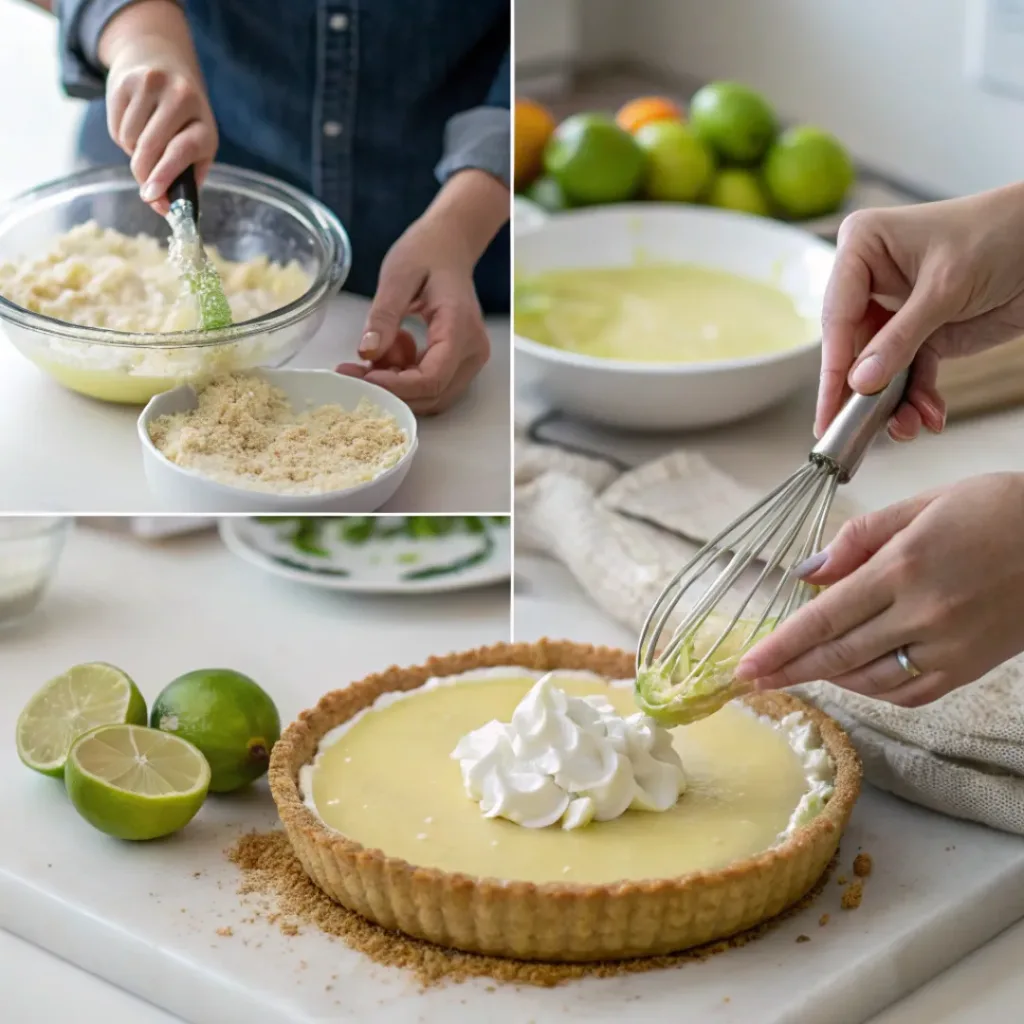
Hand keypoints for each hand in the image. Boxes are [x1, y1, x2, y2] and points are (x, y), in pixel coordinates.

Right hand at [99, 0, 216, 214]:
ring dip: (133, 153)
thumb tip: (163, 207)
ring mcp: (151, 85)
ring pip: (130, 140)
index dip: (164, 176)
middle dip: (144, 174)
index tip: (151, 196)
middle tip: (146, 189)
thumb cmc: (184, 120)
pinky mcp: (126, 81)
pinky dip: (122, 137)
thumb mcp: (197, 145)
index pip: (180, 151)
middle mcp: (180, 98)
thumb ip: (185, 177)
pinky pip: (116, 127)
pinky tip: (135, 126)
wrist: (162, 63)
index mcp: (204, 121)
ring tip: (146, 143)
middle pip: (150, 148)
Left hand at [336, 169, 507, 414]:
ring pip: (431, 395)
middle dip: (391, 390)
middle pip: (433, 395)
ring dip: (397, 385)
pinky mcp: (460, 362)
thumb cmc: (427, 253)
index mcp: (460, 328)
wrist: (450, 245)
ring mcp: (469, 359)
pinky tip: (393, 348)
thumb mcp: (397, 276)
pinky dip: (405, 377)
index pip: (432, 378)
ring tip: (374, 355)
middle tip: (353, 372)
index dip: (397, 386)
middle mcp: (473, 351)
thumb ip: (383, 316)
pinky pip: (431, 384)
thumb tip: (367, 353)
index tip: (363, 377)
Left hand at [733, 473, 1023, 705]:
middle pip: (838, 654)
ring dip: (826, 677)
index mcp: (904, 568)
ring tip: (795, 671)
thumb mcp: (921, 505)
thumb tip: (807, 572)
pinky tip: (850, 675)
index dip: (781, 646)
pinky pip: (908, 692)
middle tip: (750, 681)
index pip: (824, 617)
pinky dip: (871, 688)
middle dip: (788, 670)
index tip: (747, 665)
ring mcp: (949, 646)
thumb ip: (858, 540)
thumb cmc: (997, 510)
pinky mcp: (970, 667)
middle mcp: (924, 613)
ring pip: (869, 678)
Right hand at [817, 184, 1023, 441]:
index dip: (834, 365)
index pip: (837, 315)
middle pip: (852, 347)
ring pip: (878, 367)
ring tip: (908, 426)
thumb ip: (900, 339)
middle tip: (854, 432)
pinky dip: (918, 397)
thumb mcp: (945, 288)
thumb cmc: (1002, 233)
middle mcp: (869, 279)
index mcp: (862, 247)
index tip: (829, 407)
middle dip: (865, 392)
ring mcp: (894, 308)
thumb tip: (860, 382)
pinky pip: (908, 372)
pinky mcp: (919, 331)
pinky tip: (929, 414)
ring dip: (893, 402)